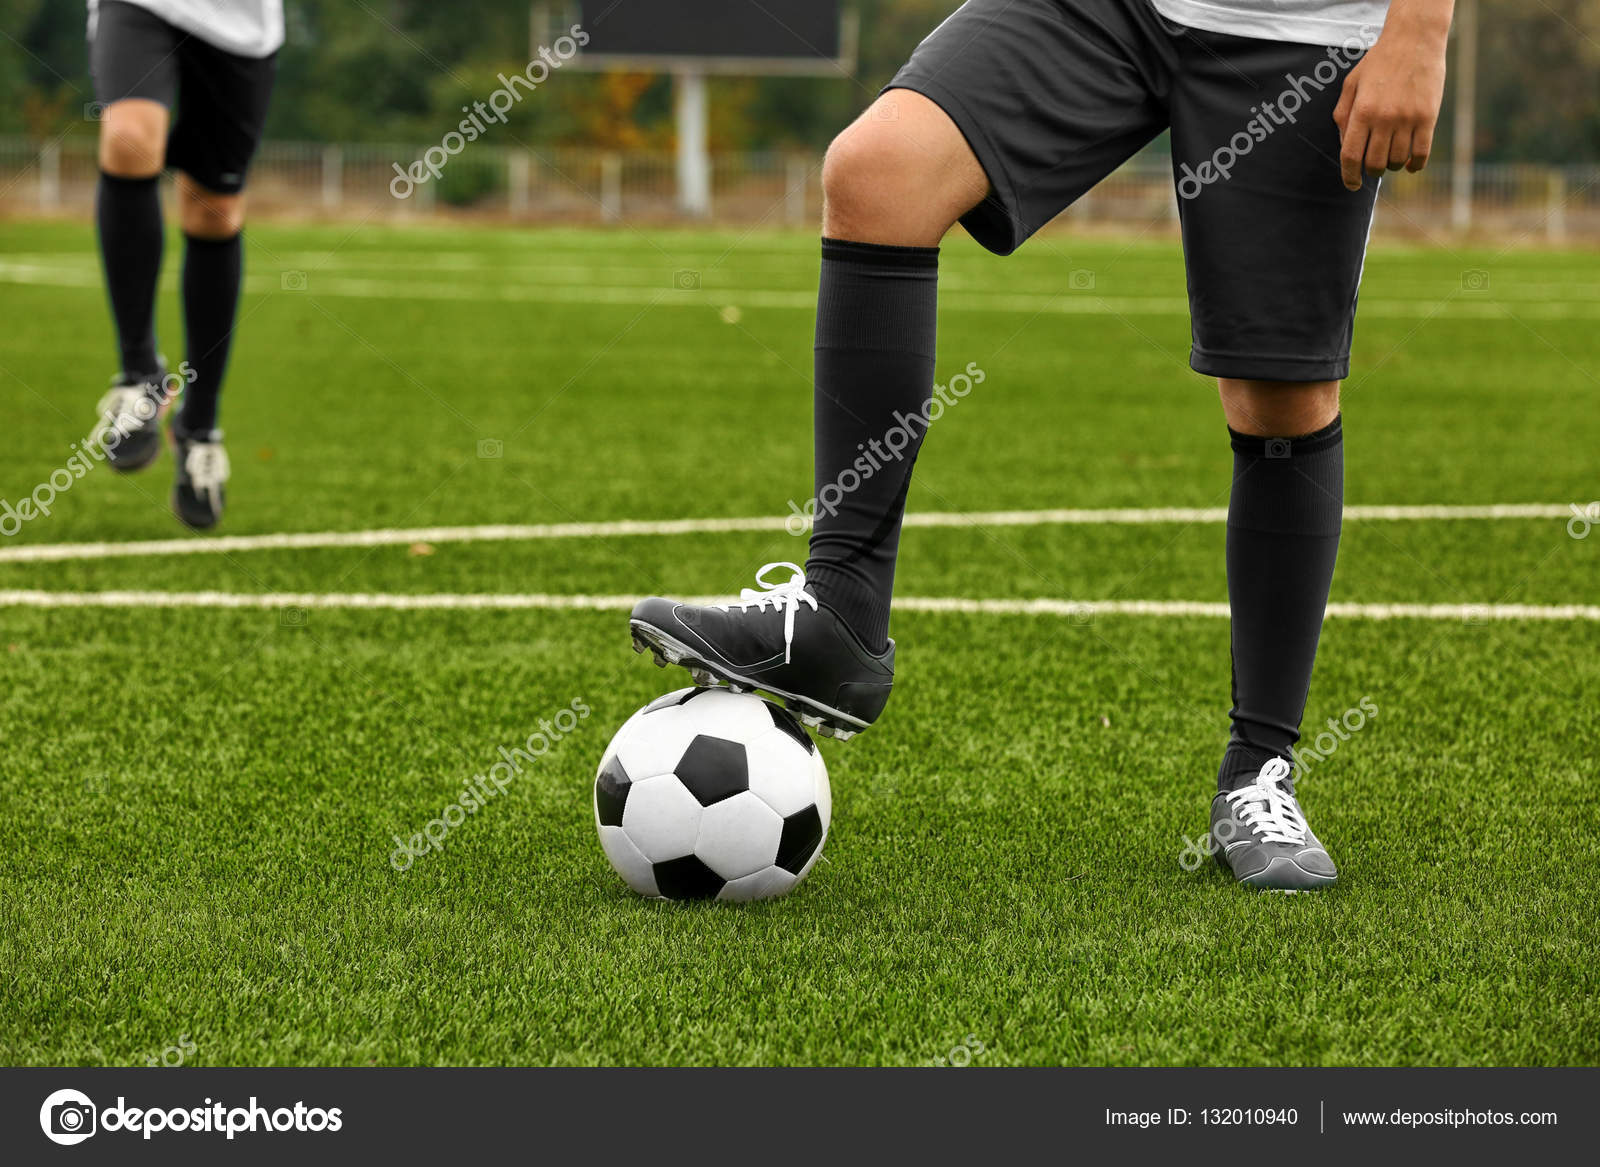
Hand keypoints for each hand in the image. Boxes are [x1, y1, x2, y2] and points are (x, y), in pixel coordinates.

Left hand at [1332, 3, 1452, 190]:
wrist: (1414, 40)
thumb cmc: (1378, 63)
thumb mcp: (1351, 85)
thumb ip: (1343, 116)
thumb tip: (1343, 147)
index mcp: (1361, 111)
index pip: (1350, 156)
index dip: (1349, 176)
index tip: (1351, 185)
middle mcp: (1384, 118)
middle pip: (1374, 163)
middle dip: (1371, 171)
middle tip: (1372, 166)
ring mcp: (1408, 118)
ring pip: (1397, 160)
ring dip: (1391, 166)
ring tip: (1390, 157)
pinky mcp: (1428, 117)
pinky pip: (1421, 153)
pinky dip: (1414, 165)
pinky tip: (1410, 165)